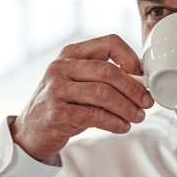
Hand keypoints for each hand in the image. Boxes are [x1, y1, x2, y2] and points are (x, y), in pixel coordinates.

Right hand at [11, 34, 152, 161]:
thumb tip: (141, 83)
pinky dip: (114, 122)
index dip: (131, 57)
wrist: (29, 133)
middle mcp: (60, 68)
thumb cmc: (60, 107)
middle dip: (134, 89)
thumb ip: (101, 78)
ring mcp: (56, 90)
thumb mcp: (77, 84)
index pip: (108, 43)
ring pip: (103, 94)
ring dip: (127, 108)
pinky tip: (122, 127)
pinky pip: (95, 115)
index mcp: (69, 55)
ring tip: (137, 117)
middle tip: (147, 102)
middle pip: (108, 71)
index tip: (142, 76)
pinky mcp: (57, 113)